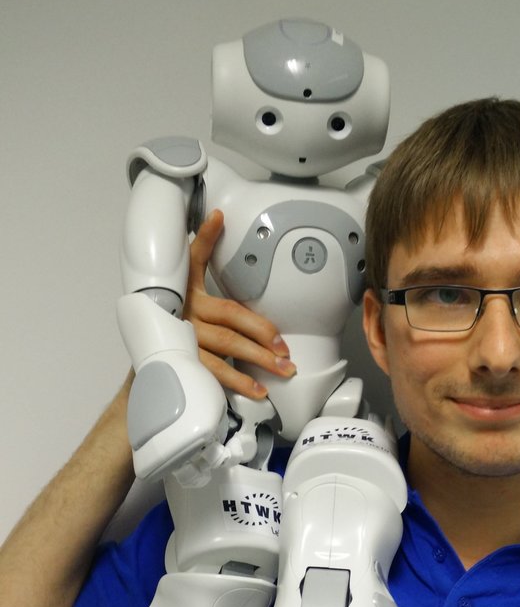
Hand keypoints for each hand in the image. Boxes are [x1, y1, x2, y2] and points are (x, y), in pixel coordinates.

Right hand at [184, 210, 295, 398]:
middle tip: (286, 346)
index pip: (195, 257)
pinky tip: (258, 390)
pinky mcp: (187, 361)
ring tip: (283, 369)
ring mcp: (186, 338)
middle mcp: (186, 311)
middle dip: (262, 332)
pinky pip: (215, 373)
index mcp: (186, 288)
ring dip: (258, 360)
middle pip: (229, 317)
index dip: (205, 238)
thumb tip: (217, 216)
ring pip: (227, 348)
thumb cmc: (174, 310)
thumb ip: (202, 249)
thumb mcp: (184, 278)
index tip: (217, 219)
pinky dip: (238, 382)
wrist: (146, 348)